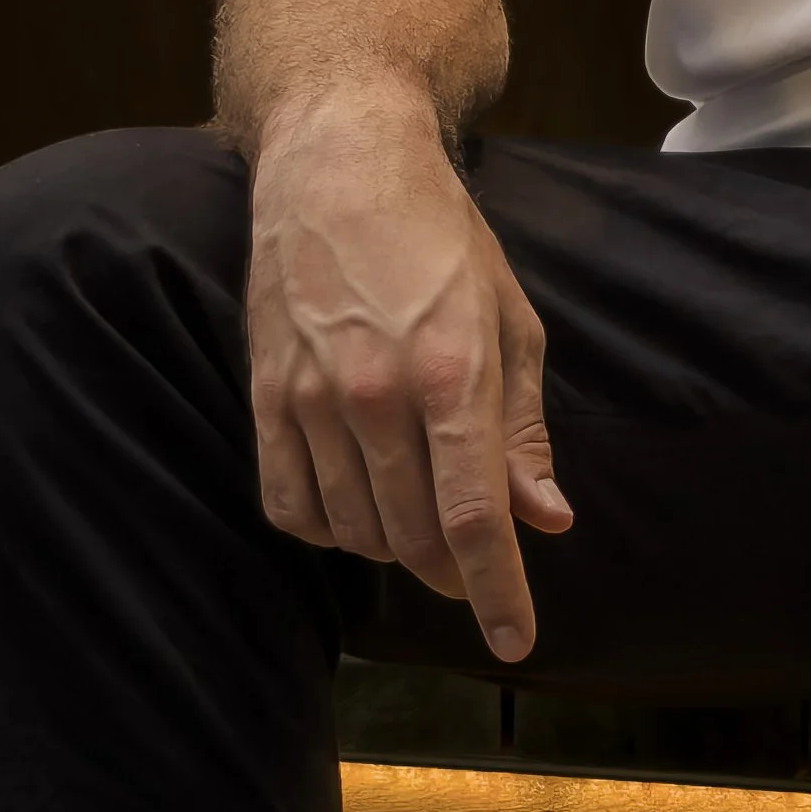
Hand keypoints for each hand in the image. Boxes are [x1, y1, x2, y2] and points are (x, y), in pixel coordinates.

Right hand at [245, 80, 571, 663]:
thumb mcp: (508, 317)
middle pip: (413, 537)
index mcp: (453, 371)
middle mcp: (378, 394)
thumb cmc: (441, 238)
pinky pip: (291, 506)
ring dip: (394, 549)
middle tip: (474, 566)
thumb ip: (523, 427)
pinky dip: (328, 529)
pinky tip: (356, 507)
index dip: (499, 593)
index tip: (517, 643)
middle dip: (453, 571)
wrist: (341, 167)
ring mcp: (311, 398)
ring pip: (353, 532)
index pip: (475, 517)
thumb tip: (546, 520)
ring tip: (420, 520)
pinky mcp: (264, 397)